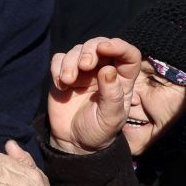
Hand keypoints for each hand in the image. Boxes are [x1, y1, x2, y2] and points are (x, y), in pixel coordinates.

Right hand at [47, 37, 142, 154]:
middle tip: (84, 65)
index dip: (119, 46)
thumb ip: (112, 95)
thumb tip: (108, 70)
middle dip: (90, 50)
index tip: (104, 48)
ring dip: (70, 61)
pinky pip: (59, 59)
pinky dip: (57, 67)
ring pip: (77, 50)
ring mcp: (83, 72)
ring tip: (67, 80)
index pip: (128, 54)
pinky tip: (61, 85)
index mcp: (122, 79)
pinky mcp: (64, 75)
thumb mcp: (111, 118)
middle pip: (99, 44)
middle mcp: (104, 70)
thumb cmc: (98, 130)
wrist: (74, 141)